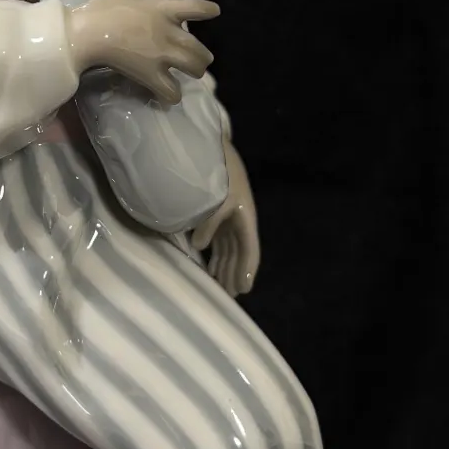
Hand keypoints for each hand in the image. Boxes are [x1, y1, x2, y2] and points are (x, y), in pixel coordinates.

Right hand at [66, 0, 217, 103]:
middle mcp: (169, 33)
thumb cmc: (103, 11)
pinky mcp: (151, 75)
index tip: (214, 12)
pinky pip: (172, 91)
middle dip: (202, 56)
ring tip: (187, 75)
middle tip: (197, 60)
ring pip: (195, 68)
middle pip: (200, 48)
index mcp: (164, 11)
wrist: (88, 33)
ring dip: (195, 72)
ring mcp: (163, 55)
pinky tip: (170, 95)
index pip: (196, 8)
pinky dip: (173, 95)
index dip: (208, 10)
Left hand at [191, 142, 260, 296]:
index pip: (250, 250)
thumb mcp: (219, 197)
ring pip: (229, 252)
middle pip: (239, 256)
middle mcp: (240, 223)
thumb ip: (209, 222)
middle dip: (235, 275)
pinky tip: (211, 269)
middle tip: (229, 298)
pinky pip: (219, 244)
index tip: (244, 290)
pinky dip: (216, 258)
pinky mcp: (218, 218)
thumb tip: (198, 246)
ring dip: (226, 269)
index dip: (247, 270)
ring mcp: (229, 221)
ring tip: (221, 289)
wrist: (213, 150)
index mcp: (245, 218)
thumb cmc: (221, 174)